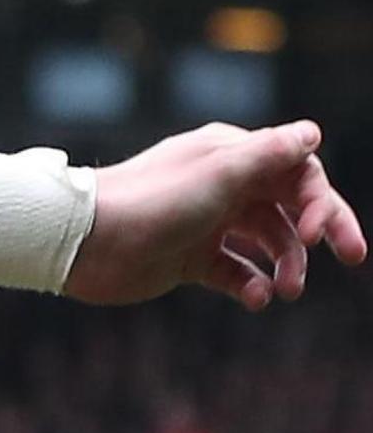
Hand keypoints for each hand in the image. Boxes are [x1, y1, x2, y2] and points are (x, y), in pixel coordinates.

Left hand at [69, 121, 365, 307]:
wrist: (85, 243)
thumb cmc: (151, 202)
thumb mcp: (217, 176)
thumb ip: (268, 155)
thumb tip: (311, 133)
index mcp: (230, 156)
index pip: (298, 172)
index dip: (319, 200)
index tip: (318, 234)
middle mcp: (222, 185)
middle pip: (291, 206)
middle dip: (322, 230)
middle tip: (354, 256)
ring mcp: (207, 222)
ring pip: (268, 242)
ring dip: (287, 266)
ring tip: (286, 291)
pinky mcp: (190, 258)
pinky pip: (237, 273)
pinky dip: (252, 286)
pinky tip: (255, 299)